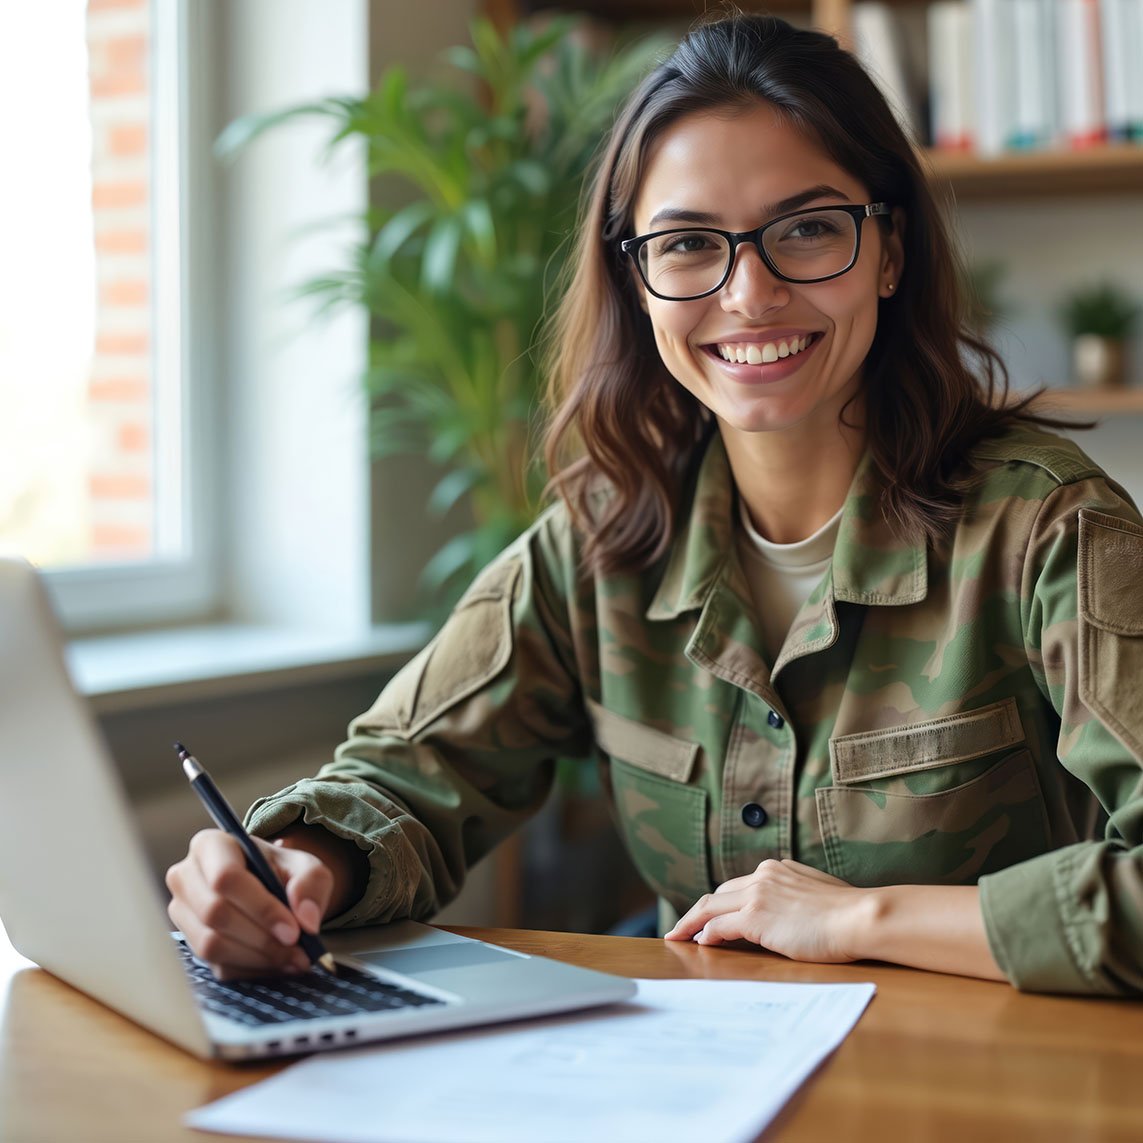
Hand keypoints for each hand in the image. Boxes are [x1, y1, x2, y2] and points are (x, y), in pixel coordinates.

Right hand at [165, 829, 333, 979]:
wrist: (271, 888)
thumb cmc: (282, 871)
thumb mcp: (306, 866)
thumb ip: (311, 883)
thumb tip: (306, 918)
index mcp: (210, 845)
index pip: (225, 878)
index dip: (261, 908)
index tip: (294, 930)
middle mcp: (186, 878)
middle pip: (215, 913)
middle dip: (262, 937)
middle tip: (298, 947)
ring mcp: (183, 914)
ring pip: (212, 945)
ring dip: (258, 957)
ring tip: (294, 957)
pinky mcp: (191, 944)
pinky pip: (217, 966)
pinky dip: (252, 969)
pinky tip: (278, 963)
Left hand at [664, 859, 870, 963]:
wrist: (861, 917)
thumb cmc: (851, 912)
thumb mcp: (819, 894)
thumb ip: (797, 896)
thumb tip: (792, 912)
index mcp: (777, 869)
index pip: (738, 885)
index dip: (720, 901)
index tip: (709, 914)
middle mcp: (763, 876)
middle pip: (718, 893)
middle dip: (699, 910)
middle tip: (684, 925)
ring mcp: (757, 894)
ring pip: (710, 906)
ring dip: (691, 922)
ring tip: (677, 935)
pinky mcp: (755, 916)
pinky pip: (719, 926)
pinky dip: (706, 934)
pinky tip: (700, 943)